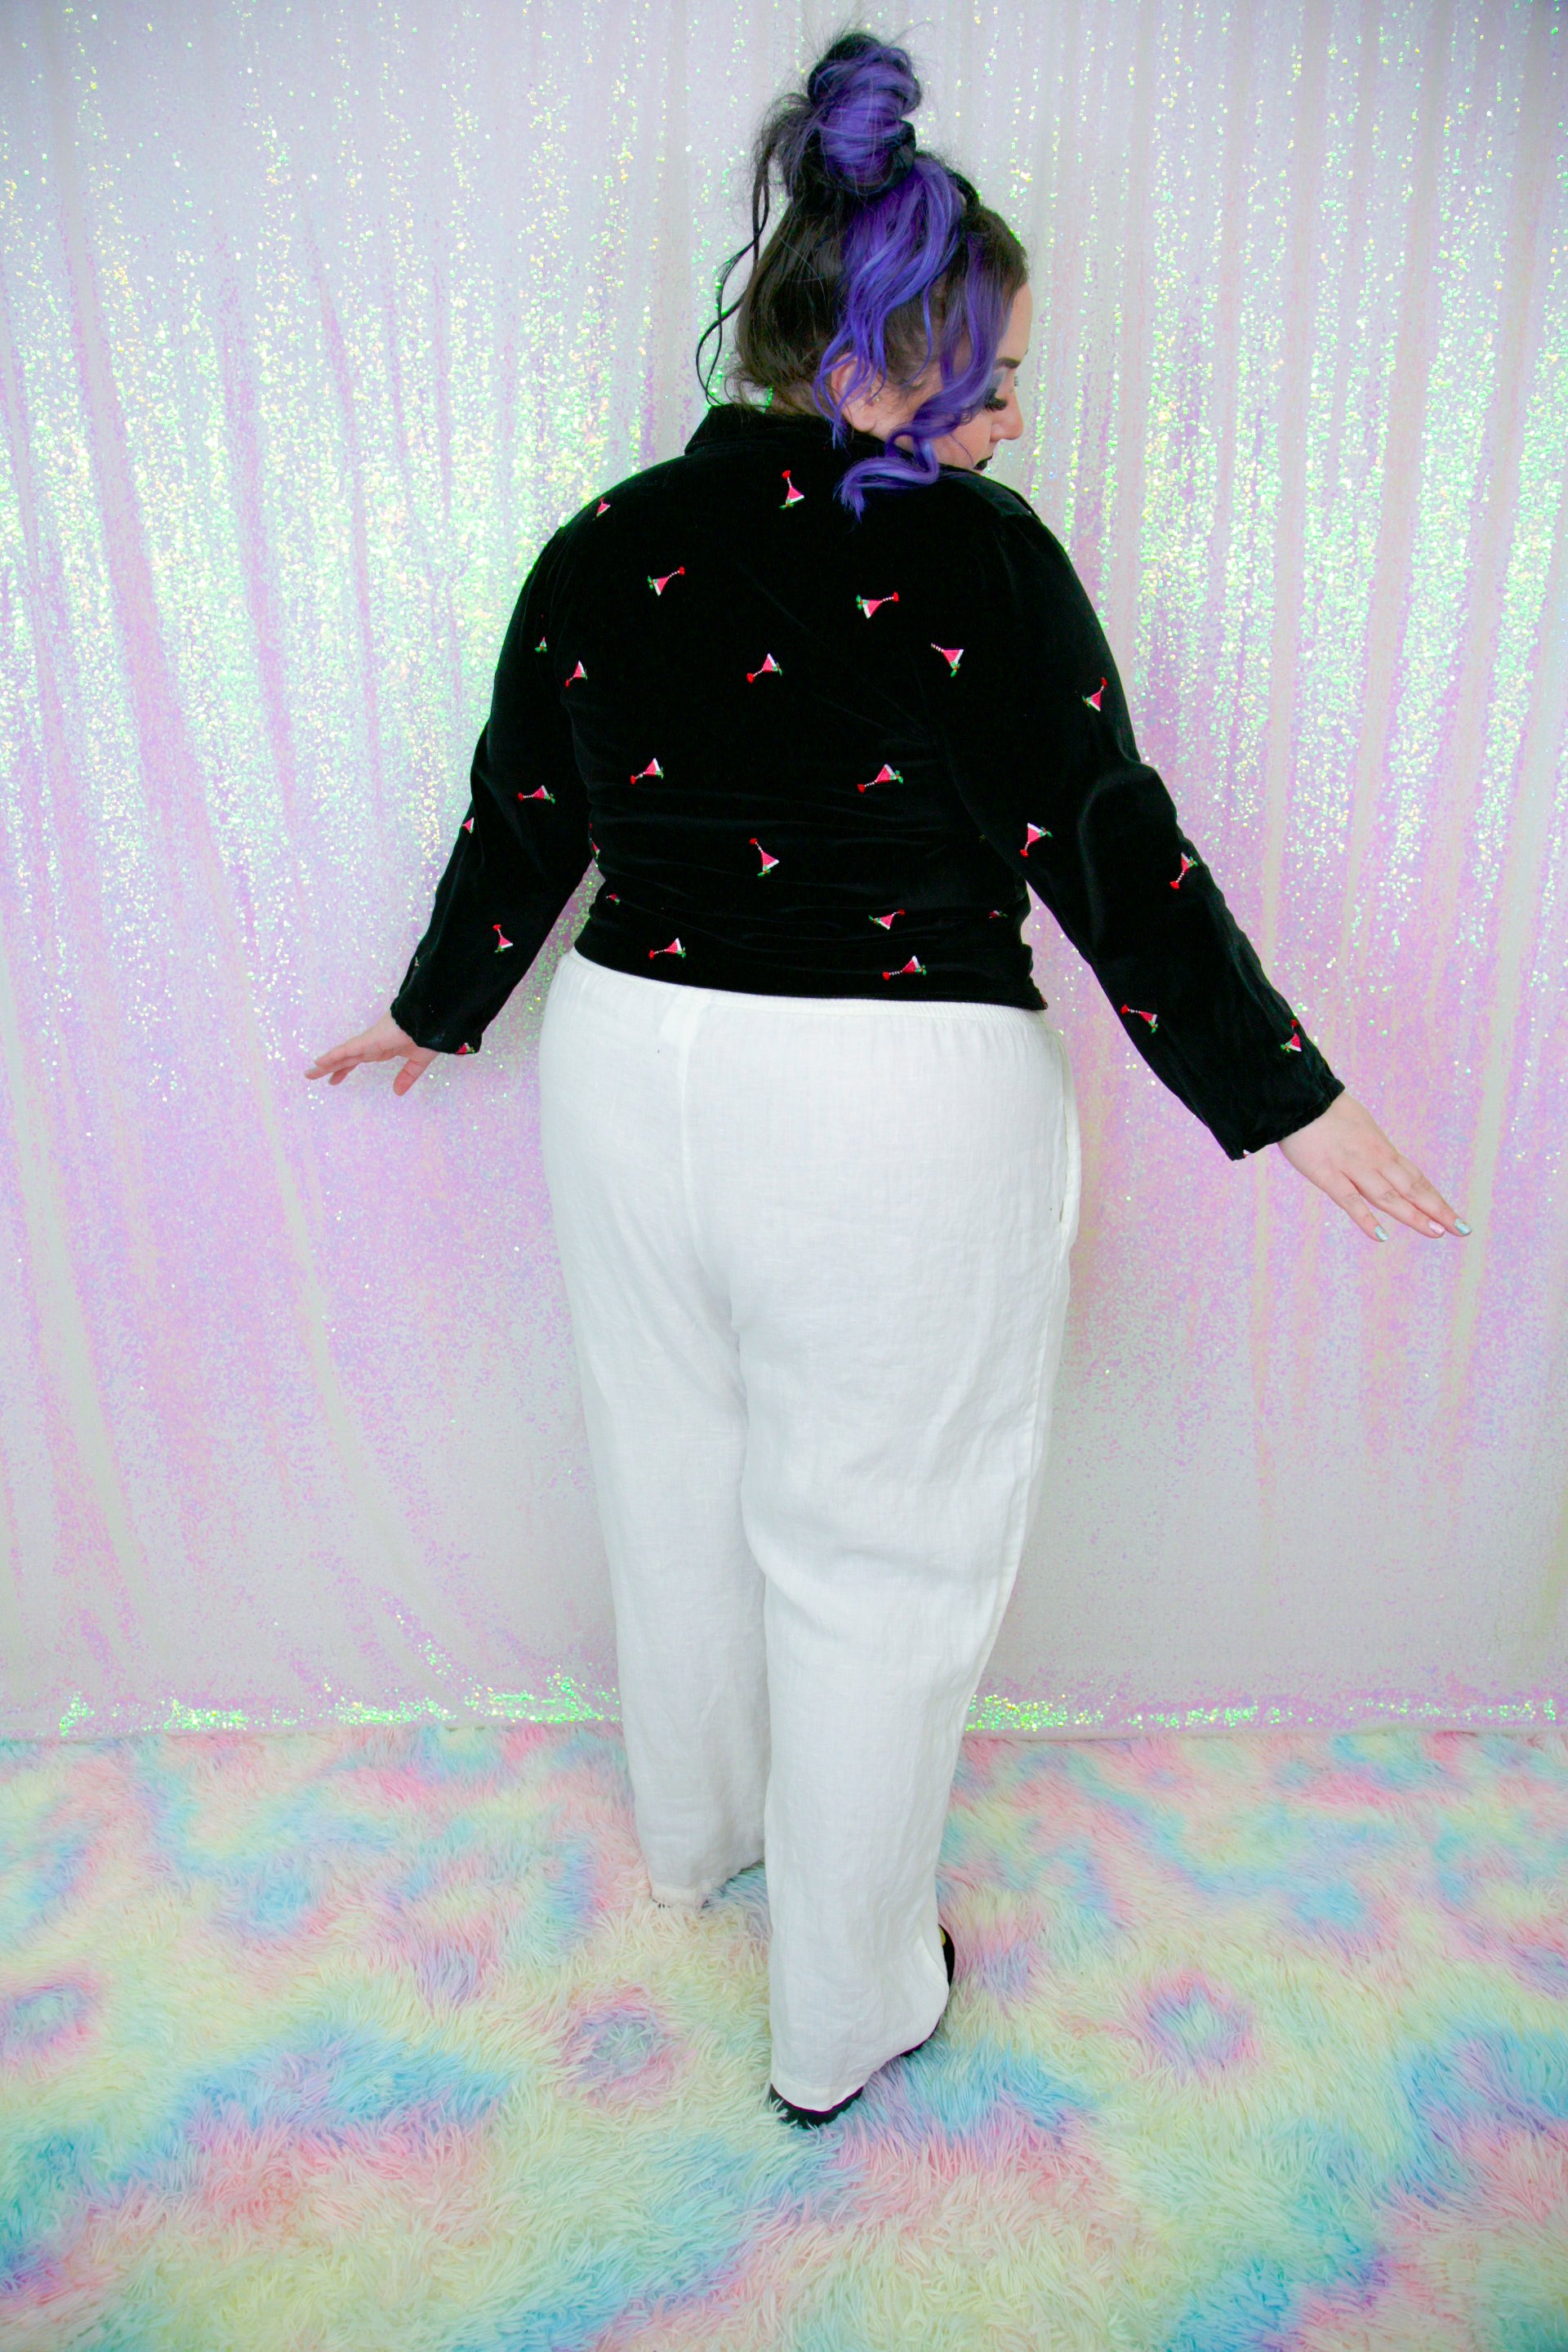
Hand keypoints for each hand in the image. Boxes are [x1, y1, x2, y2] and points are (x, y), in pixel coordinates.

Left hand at [304, 1014, 437, 1096]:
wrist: (430, 1020)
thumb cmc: (426, 1034)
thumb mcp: (417, 1061)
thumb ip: (407, 1075)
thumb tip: (398, 1092)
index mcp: (382, 1049)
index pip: (357, 1060)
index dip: (344, 1069)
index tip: (333, 1079)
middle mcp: (371, 1046)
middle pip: (345, 1058)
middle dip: (329, 1067)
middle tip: (312, 1075)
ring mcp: (368, 1042)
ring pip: (342, 1054)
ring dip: (326, 1063)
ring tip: (310, 1072)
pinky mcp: (368, 1040)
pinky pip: (347, 1049)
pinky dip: (333, 1055)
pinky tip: (320, 1062)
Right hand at [1275, 1091, 1468, 1243]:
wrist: (1299, 1097)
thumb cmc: (1325, 1110)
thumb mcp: (1360, 1126)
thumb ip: (1370, 1148)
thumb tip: (1382, 1161)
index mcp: (1382, 1149)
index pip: (1416, 1179)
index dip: (1435, 1199)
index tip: (1454, 1217)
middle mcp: (1375, 1160)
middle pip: (1411, 1188)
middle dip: (1437, 1210)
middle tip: (1461, 1229)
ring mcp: (1353, 1168)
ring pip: (1388, 1196)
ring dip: (1413, 1215)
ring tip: (1435, 1232)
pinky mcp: (1327, 1175)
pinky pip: (1350, 1200)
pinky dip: (1366, 1219)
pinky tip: (1381, 1236)